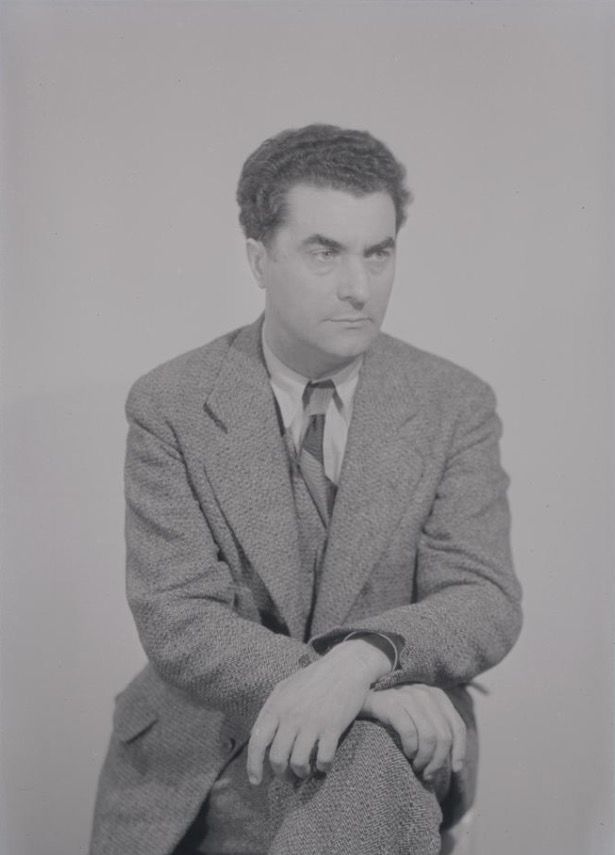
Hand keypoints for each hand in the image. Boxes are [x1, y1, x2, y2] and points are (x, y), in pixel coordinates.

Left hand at [247, 639, 389, 784]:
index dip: (253, 765)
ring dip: (301, 773)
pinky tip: (323, 765)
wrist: (346, 666)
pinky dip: (322, 767)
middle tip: (287, 776)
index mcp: (277, 705)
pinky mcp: (333, 727)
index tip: (256, 781)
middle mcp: (291, 715)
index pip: (257, 741)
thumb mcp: (287, 687)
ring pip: (298, 762)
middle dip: (281, 773)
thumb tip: (258, 734)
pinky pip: (323, 758)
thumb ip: (272, 709)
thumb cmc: (315, 677)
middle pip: (277, 757)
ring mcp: (312, 721)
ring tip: (305, 772)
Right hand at [360, 684, 465, 781]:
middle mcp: (425, 693)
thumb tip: (456, 763)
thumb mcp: (419, 716)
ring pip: (429, 737)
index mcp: (436, 695)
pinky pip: (409, 732)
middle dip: (438, 761)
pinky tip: (405, 753)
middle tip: (427, 773)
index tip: (455, 769)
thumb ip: (436, 729)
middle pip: (444, 736)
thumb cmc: (393, 712)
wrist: (361, 697)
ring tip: (416, 766)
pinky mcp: (391, 703)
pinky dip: (410, 748)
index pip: (457, 726)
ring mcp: (408, 696)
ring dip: (424, 758)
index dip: (459, 751)